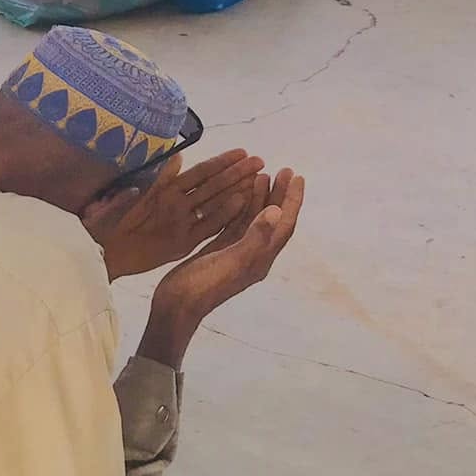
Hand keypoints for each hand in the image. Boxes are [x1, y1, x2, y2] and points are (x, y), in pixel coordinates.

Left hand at [85, 150, 266, 281]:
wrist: (99, 249)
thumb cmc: (107, 220)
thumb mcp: (129, 194)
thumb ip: (155, 179)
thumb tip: (177, 158)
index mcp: (166, 189)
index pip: (200, 172)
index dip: (221, 162)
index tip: (243, 152)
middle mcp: (179, 203)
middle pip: (213, 186)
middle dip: (237, 173)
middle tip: (261, 162)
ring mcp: (183, 222)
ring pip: (215, 204)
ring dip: (237, 192)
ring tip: (259, 180)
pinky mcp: (182, 242)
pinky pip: (207, 228)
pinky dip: (223, 217)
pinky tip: (241, 205)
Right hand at [141, 169, 305, 366]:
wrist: (177, 306)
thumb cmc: (205, 285)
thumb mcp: (232, 260)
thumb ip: (255, 237)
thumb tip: (277, 211)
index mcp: (261, 256)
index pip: (284, 224)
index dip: (292, 200)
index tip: (297, 176)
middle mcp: (254, 253)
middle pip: (272, 219)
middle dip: (279, 195)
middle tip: (283, 170)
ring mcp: (237, 252)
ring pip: (254, 220)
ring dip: (260, 198)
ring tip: (262, 175)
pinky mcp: (220, 250)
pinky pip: (236, 224)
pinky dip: (240, 208)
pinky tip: (237, 195)